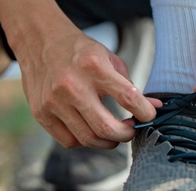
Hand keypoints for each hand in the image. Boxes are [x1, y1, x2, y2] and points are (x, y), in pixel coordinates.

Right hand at [19, 32, 161, 148]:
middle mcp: (71, 85)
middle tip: (130, 130)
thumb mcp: (109, 60)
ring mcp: (53, 102)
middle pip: (106, 128)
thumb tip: (155, 108)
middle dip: (126, 134)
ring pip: (88, 139)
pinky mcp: (41, 113)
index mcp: (93, 66)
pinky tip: (90, 131)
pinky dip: (84, 141)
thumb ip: (131, 86)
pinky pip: (69, 141)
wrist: (40, 43)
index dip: (145, 113)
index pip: (128, 97)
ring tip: (113, 134)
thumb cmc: (80, 53)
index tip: (149, 116)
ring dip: (107, 142)